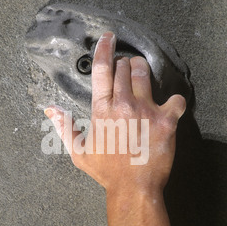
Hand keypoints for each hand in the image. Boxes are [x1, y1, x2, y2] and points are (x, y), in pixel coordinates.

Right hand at [44, 32, 185, 197]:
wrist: (134, 188)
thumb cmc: (107, 171)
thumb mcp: (79, 151)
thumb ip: (64, 127)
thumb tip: (50, 109)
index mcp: (102, 110)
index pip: (101, 69)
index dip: (104, 48)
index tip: (108, 37)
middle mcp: (123, 105)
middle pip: (125, 67)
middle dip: (125, 65)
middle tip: (126, 70)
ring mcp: (145, 110)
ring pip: (145, 74)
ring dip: (143, 71)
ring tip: (142, 76)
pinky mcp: (166, 120)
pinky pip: (176, 99)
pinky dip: (175, 101)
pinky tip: (170, 107)